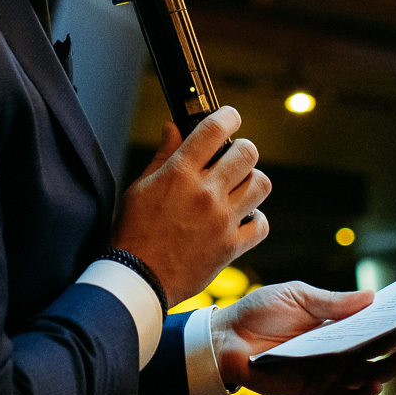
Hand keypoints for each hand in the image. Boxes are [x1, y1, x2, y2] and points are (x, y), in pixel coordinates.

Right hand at [113, 109, 269, 305]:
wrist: (137, 278)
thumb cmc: (133, 233)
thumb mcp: (140, 188)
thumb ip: (163, 155)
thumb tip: (173, 127)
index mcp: (180, 174)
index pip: (213, 129)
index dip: (228, 116)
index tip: (230, 116)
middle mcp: (205, 193)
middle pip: (248, 153)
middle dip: (244, 150)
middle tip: (235, 158)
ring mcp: (221, 220)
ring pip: (261, 185)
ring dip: (253, 182)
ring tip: (240, 188)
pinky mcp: (231, 246)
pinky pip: (261, 225)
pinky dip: (256, 220)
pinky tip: (243, 219)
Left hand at [212, 283, 395, 394]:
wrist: (226, 337)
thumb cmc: (259, 312)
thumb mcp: (298, 296)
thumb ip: (333, 302)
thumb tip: (372, 297)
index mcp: (333, 325)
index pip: (368, 325)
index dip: (388, 321)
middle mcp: (333, 350)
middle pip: (372, 352)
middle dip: (392, 346)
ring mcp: (325, 371)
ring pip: (364, 376)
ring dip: (385, 370)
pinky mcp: (312, 390)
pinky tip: (374, 385)